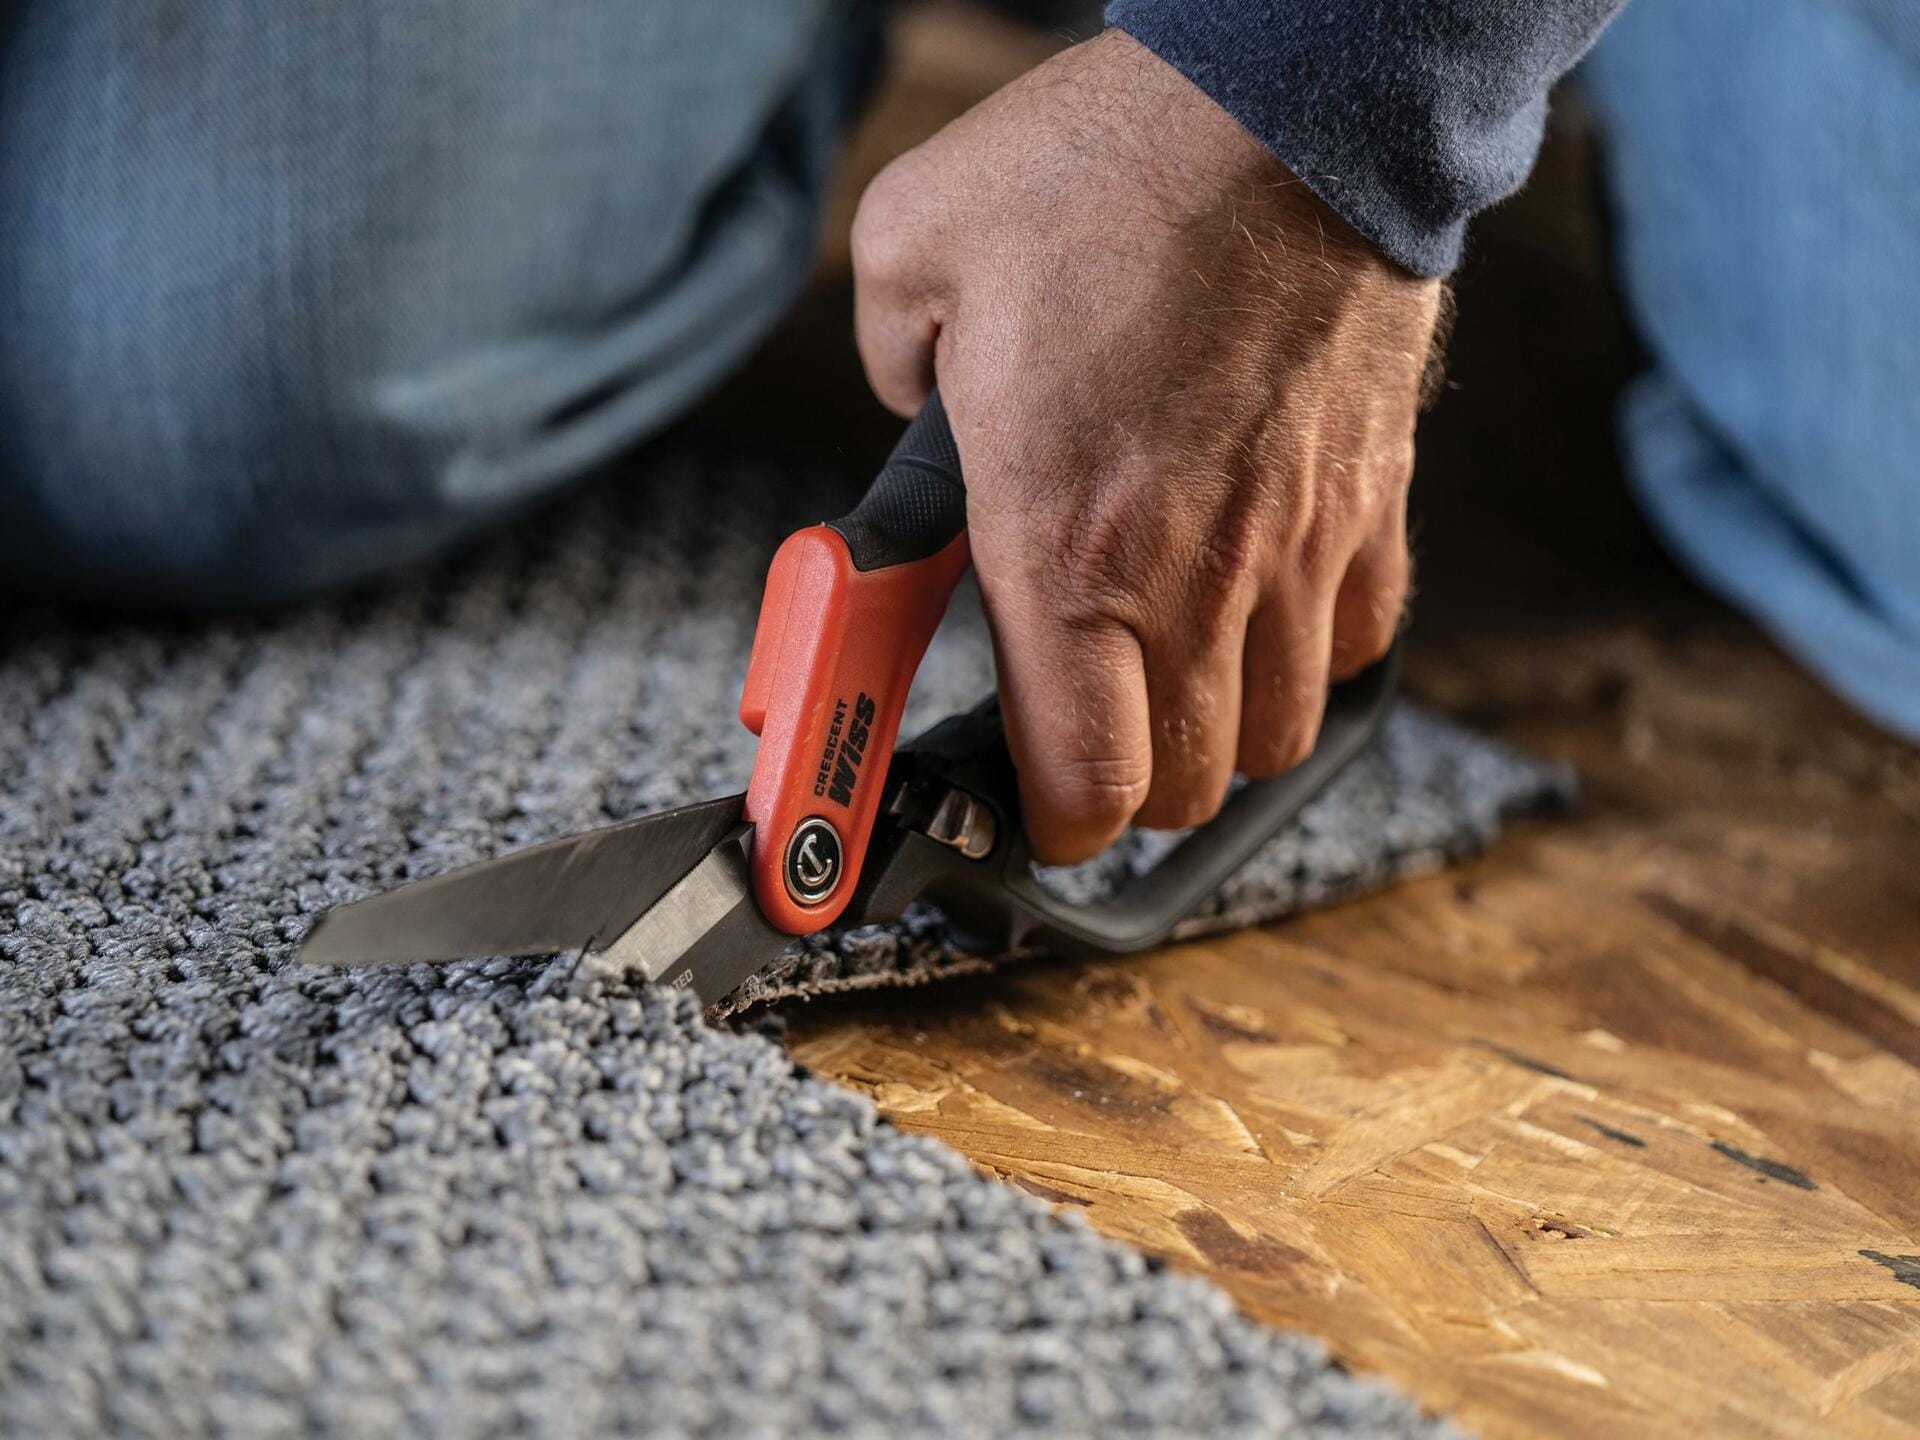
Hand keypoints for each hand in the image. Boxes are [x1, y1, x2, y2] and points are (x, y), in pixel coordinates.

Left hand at [851, 29, 1443, 862]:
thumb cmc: (1105, 173)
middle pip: (1188, 787)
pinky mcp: (1372, 504)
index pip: (1084, 783)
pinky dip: (1309, 658)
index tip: (1021, 810)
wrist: (1287, 102)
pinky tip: (1259, 607)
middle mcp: (1191, 578)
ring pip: (1282, 735)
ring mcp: (1295, 550)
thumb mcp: (910, 258)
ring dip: (1219, 735)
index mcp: (1062, 545)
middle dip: (1126, 789)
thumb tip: (912, 437)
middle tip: (1083, 734)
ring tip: (1169, 678)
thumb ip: (887, 384)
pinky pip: (1359, 643)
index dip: (1049, 830)